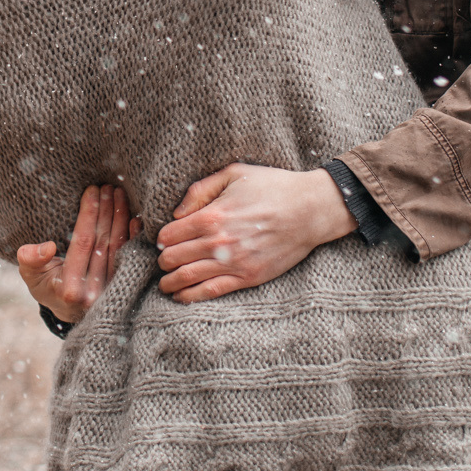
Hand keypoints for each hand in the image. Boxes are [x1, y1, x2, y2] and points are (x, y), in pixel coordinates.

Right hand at [16, 184, 140, 323]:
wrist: (69, 312)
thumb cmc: (47, 286)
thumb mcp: (31, 275)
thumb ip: (31, 260)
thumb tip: (47, 247)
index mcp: (70, 289)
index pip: (83, 242)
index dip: (89, 214)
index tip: (92, 190)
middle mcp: (93, 292)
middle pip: (104, 243)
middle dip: (108, 211)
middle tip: (109, 187)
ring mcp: (111, 291)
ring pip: (119, 248)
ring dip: (121, 218)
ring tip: (120, 194)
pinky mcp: (124, 288)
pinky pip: (130, 258)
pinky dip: (133, 237)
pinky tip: (135, 217)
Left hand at [155, 163, 355, 302]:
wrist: (309, 210)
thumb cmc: (272, 187)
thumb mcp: (234, 173)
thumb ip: (201, 189)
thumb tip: (177, 213)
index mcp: (212, 215)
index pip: (170, 234)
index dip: (161, 238)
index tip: (161, 241)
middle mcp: (219, 242)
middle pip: (174, 258)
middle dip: (163, 261)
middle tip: (162, 262)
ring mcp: (234, 263)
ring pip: (188, 278)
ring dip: (170, 282)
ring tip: (165, 284)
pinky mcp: (249, 277)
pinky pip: (212, 291)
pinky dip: (191, 296)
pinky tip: (181, 296)